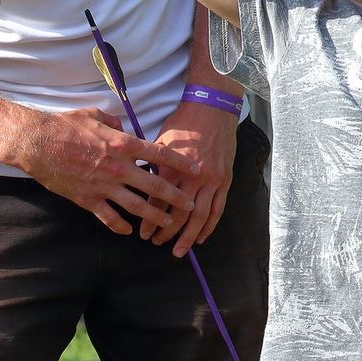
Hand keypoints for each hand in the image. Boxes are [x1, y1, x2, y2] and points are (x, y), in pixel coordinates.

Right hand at [18, 107, 196, 235]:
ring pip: (137, 206)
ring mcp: (104, 186)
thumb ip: (114, 123)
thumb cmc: (66, 126)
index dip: (181, 162)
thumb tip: (124, 128)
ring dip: (155, 216)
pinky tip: (129, 231)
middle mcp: (119, 167)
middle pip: (155, 185)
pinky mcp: (88, 199)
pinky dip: (121, 226)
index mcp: (123, 144)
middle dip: (176, 197)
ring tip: (168, 223)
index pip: (160, 154)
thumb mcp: (95, 115)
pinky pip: (109, 217)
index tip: (196, 169)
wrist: (38, 144)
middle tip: (190, 205)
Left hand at [149, 98, 239, 255]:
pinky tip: (201, 237)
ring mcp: (211, 180)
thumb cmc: (182, 123)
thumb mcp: (160, 141)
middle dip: (167, 232)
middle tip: (157, 243)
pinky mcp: (224, 180)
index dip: (149, 220)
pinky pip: (218, 208)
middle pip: (179, 214)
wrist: (212, 110)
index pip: (159, 202)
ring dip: (188, 236)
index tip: (142, 232)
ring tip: (179, 250)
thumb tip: (137, 180)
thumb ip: (151, 165)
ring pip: (200, 216)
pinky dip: (210, 226)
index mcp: (172, 168)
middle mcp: (192, 177)